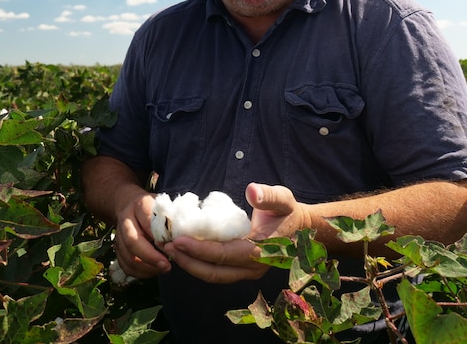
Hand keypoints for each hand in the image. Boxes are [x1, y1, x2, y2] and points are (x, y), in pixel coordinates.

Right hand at [113, 191, 171, 278]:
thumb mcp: (165, 206)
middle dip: (150, 257)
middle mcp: (125, 220)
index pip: (147, 221)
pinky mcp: (117, 249)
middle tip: (167, 265)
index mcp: (140, 205)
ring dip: (146, 268)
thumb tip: (180, 239)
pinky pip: (125, 266)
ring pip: (127, 257)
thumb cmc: (154, 208)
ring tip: (163, 269)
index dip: (160, 237)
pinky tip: (153, 271)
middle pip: (132, 241)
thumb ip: (171, 219)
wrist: (129, 205)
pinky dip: (140, 273)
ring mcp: (119, 236)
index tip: (173, 246)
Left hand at [161, 183, 309, 283]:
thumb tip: (251, 190)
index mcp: (262, 250)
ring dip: (191, 265)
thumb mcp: (283, 198)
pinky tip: (184, 251)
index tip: (179, 240)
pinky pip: (217, 272)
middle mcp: (253, 267)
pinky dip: (198, 264)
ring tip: (170, 250)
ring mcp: (247, 272)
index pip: (226, 255)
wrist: (299, 229)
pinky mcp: (241, 270)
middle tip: (167, 246)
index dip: (201, 250)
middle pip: (215, 271)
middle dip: (189, 261)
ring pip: (214, 275)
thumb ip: (268, 195)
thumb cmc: (287, 211)